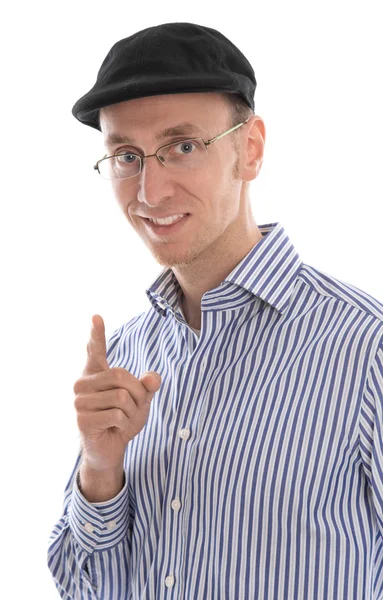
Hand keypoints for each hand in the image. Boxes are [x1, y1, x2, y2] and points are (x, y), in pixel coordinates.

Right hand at [73, 314, 160, 471]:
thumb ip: (147, 385)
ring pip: (121, 397)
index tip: (96, 317)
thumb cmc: (123, 418)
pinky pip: (117, 415)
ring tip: (121, 420)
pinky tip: (115, 429)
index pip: (95, 350)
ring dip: (131, 412)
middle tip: (134, 407)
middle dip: (138, 394)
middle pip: (122, 376)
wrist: (110, 448)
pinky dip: (125, 424)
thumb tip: (153, 378)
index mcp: (96, 374)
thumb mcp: (141, 400)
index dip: (96, 334)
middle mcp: (83, 384)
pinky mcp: (82, 420)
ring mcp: (80, 402)